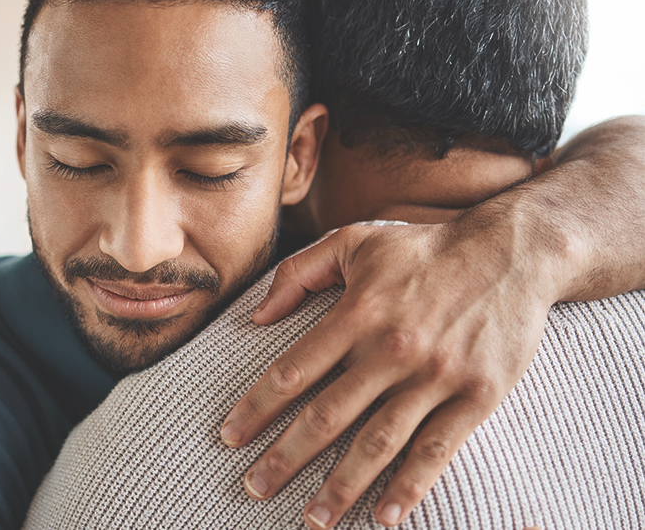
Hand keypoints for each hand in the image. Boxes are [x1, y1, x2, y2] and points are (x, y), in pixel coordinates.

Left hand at [220, 220, 558, 528]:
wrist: (513, 252)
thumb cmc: (423, 247)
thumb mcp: (355, 240)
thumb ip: (299, 272)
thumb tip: (257, 315)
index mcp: (357, 312)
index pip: (293, 370)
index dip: (257, 408)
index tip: (229, 436)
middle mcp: (392, 348)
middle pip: (327, 416)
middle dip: (285, 458)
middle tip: (254, 488)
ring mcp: (436, 376)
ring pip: (378, 442)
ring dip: (341, 487)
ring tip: (312, 520)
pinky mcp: (477, 396)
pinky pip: (436, 450)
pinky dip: (410, 487)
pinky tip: (384, 516)